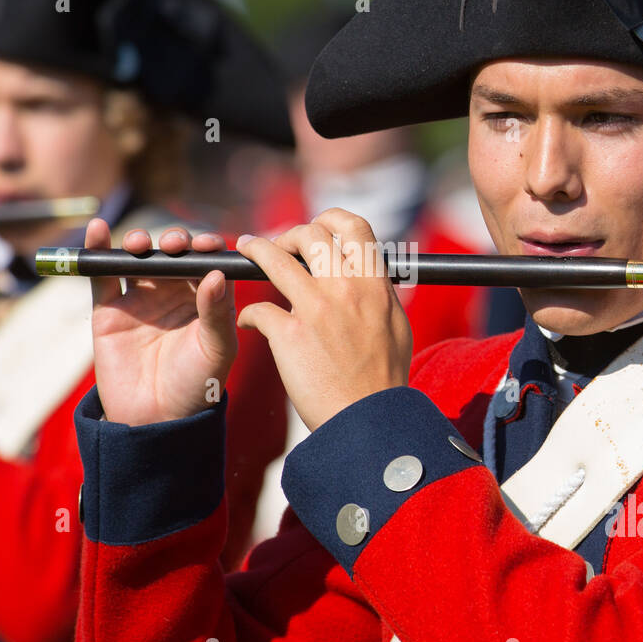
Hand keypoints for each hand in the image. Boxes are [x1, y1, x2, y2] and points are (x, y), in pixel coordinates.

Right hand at [87, 218, 237, 425]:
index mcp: (206, 300)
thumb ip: (217, 313)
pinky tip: (98, 230)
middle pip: (173, 254)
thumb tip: (217, 274)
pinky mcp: (110, 309)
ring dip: (139, 242)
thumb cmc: (195, 386)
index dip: (206, 247)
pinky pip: (103, 275)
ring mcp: (142, 299)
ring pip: (140, 259)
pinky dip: (99, 250)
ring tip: (139, 245)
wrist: (154, 419)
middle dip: (174, 242)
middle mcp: (175, 294)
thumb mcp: (216, 351)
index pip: (208, 262)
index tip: (205, 245)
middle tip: (173, 245)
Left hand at [236, 208, 411, 431]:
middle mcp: (346, 289)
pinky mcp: (289, 336)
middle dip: (289, 234)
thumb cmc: (383, 381)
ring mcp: (316, 310)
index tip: (316, 227)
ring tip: (246, 250)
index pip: (355, 227)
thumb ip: (381, 297)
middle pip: (310, 234)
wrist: (368, 422)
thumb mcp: (396, 328)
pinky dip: (250, 314)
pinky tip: (249, 322)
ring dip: (255, 250)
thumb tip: (374, 278)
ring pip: (275, 259)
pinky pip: (258, 309)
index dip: (330, 219)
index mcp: (375, 285)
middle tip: (277, 244)